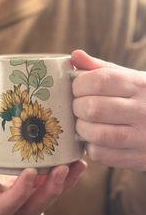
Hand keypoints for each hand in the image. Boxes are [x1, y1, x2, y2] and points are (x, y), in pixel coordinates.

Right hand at [0, 149, 85, 214]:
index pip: (7, 205)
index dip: (20, 192)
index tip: (31, 171)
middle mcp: (10, 204)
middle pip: (34, 206)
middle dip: (51, 190)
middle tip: (64, 168)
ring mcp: (22, 197)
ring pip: (46, 197)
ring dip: (64, 183)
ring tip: (79, 164)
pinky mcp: (30, 186)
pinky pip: (49, 185)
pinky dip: (64, 176)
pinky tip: (75, 160)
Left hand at [71, 49, 145, 170]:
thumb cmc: (144, 99)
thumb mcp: (130, 79)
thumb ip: (102, 69)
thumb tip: (75, 56)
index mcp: (140, 85)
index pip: (100, 80)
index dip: (79, 84)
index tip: (76, 88)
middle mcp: (143, 110)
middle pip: (94, 108)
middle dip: (77, 107)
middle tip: (78, 107)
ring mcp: (142, 137)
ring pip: (97, 134)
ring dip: (82, 129)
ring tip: (84, 123)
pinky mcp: (139, 158)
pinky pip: (102, 154)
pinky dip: (91, 147)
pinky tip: (95, 139)